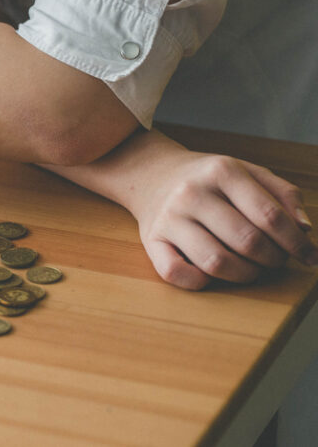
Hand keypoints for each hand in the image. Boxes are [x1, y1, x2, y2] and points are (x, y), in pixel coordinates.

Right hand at [130, 152, 313, 289]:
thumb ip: (283, 195)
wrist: (153, 175)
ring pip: (217, 262)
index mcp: (222, 171)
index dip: (296, 243)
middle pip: (247, 242)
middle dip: (272, 259)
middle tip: (275, 260)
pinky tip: (211, 274)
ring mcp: (169, 218)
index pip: (270, 216)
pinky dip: (199, 282)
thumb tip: (304, 229)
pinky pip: (176, 273)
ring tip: (250, 268)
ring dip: (245, 274)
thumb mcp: (248, 172)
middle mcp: (192, 193)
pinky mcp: (151, 240)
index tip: (309, 257)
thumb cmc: (209, 180)